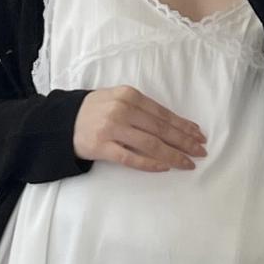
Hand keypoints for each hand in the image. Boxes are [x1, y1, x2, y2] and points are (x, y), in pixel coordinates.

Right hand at [73, 85, 206, 171]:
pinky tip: (164, 167)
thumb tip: (174, 126)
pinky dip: (149, 163)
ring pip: (150, 144)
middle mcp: (122, 110)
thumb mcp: (118, 99)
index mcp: (129, 96)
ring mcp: (112, 129)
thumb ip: (142, 109)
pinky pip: (131, 158)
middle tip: (200, 151)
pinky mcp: (102, 147)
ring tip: (187, 163)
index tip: (199, 135)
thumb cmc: (96, 111)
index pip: (163, 114)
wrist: (63, 122)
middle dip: (184, 141)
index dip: (183, 126)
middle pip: (161, 129)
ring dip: (172, 155)